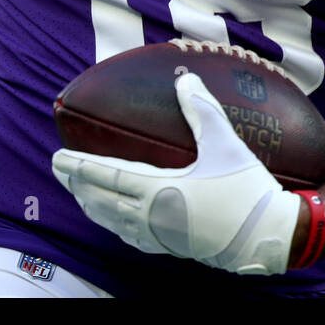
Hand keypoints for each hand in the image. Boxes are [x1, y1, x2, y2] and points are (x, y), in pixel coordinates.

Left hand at [52, 72, 301, 274]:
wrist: (266, 236)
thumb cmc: (246, 189)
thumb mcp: (225, 143)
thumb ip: (202, 110)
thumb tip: (186, 79)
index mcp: (159, 190)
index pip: (107, 176)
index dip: (79, 167)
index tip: (58, 158)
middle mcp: (151, 216)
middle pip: (101, 200)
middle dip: (77, 184)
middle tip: (59, 171)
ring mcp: (159, 235)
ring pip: (112, 221)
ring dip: (91, 205)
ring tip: (78, 192)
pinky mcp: (170, 246)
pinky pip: (130, 236)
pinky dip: (112, 224)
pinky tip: (113, 220)